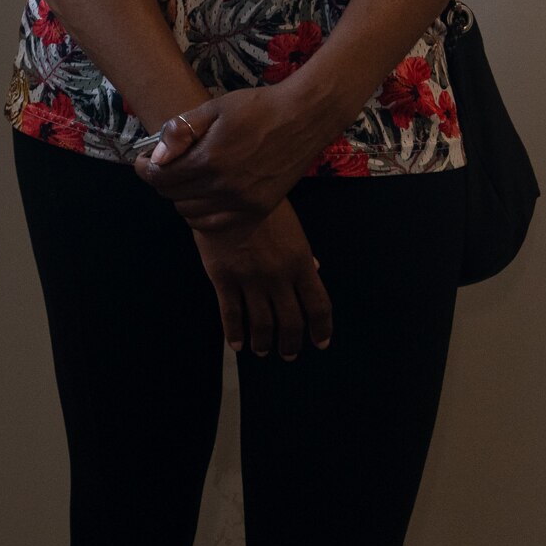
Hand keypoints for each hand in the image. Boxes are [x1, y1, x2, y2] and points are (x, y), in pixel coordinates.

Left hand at [138, 85, 334, 229]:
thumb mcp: (213, 108)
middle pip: (172, 196)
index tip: (141, 160)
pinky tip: (203, 196)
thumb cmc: (257, 107)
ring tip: (184, 178)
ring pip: (190, 213)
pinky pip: (215, 224)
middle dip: (161, 180)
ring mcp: (242, 203)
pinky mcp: (257, 210)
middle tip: (163, 166)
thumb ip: (181, 132)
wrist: (303, 118)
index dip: (144, 168)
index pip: (160, 176)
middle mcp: (224, 187)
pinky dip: (201, 214)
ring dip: (179, 197)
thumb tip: (155, 156)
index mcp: (210, 159)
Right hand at [193, 201, 332, 357]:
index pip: (318, 306)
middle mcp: (278, 277)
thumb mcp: (292, 227)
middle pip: (291, 322)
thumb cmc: (264, 206)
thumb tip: (315, 272)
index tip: (321, 342)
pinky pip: (231, 314)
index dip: (322, 329)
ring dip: (264, 343)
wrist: (226, 192)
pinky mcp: (223, 278)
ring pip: (262, 324)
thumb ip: (303, 254)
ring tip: (263, 351)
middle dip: (291, 343)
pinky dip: (234, 334)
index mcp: (300, 263)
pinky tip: (236, 345)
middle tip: (289, 353)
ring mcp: (250, 280)